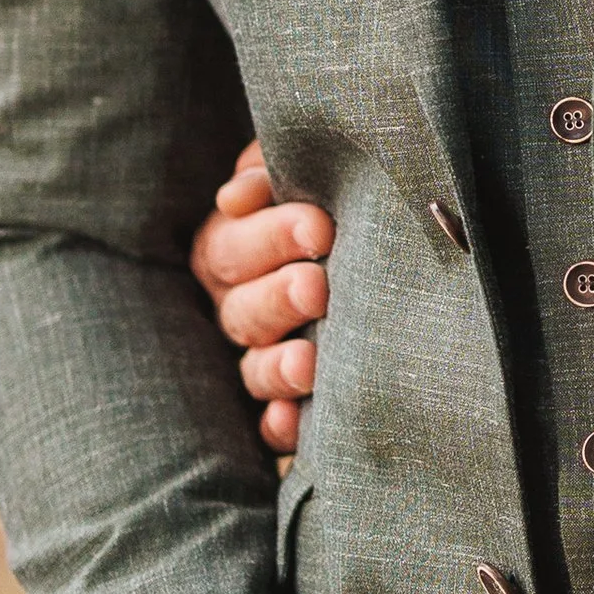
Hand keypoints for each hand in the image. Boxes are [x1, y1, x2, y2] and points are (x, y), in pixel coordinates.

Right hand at [191, 141, 333, 450]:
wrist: (363, 234)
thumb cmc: (327, 193)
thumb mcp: (296, 169)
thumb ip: (267, 169)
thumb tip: (237, 196)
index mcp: (229, 249)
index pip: (233, 246)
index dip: (272, 237)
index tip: (319, 227)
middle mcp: (238, 306)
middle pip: (243, 310)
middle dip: (279, 298)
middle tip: (318, 288)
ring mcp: (259, 357)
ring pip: (254, 370)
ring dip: (278, 367)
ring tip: (310, 362)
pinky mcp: (287, 401)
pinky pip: (272, 424)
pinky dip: (281, 424)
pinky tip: (291, 420)